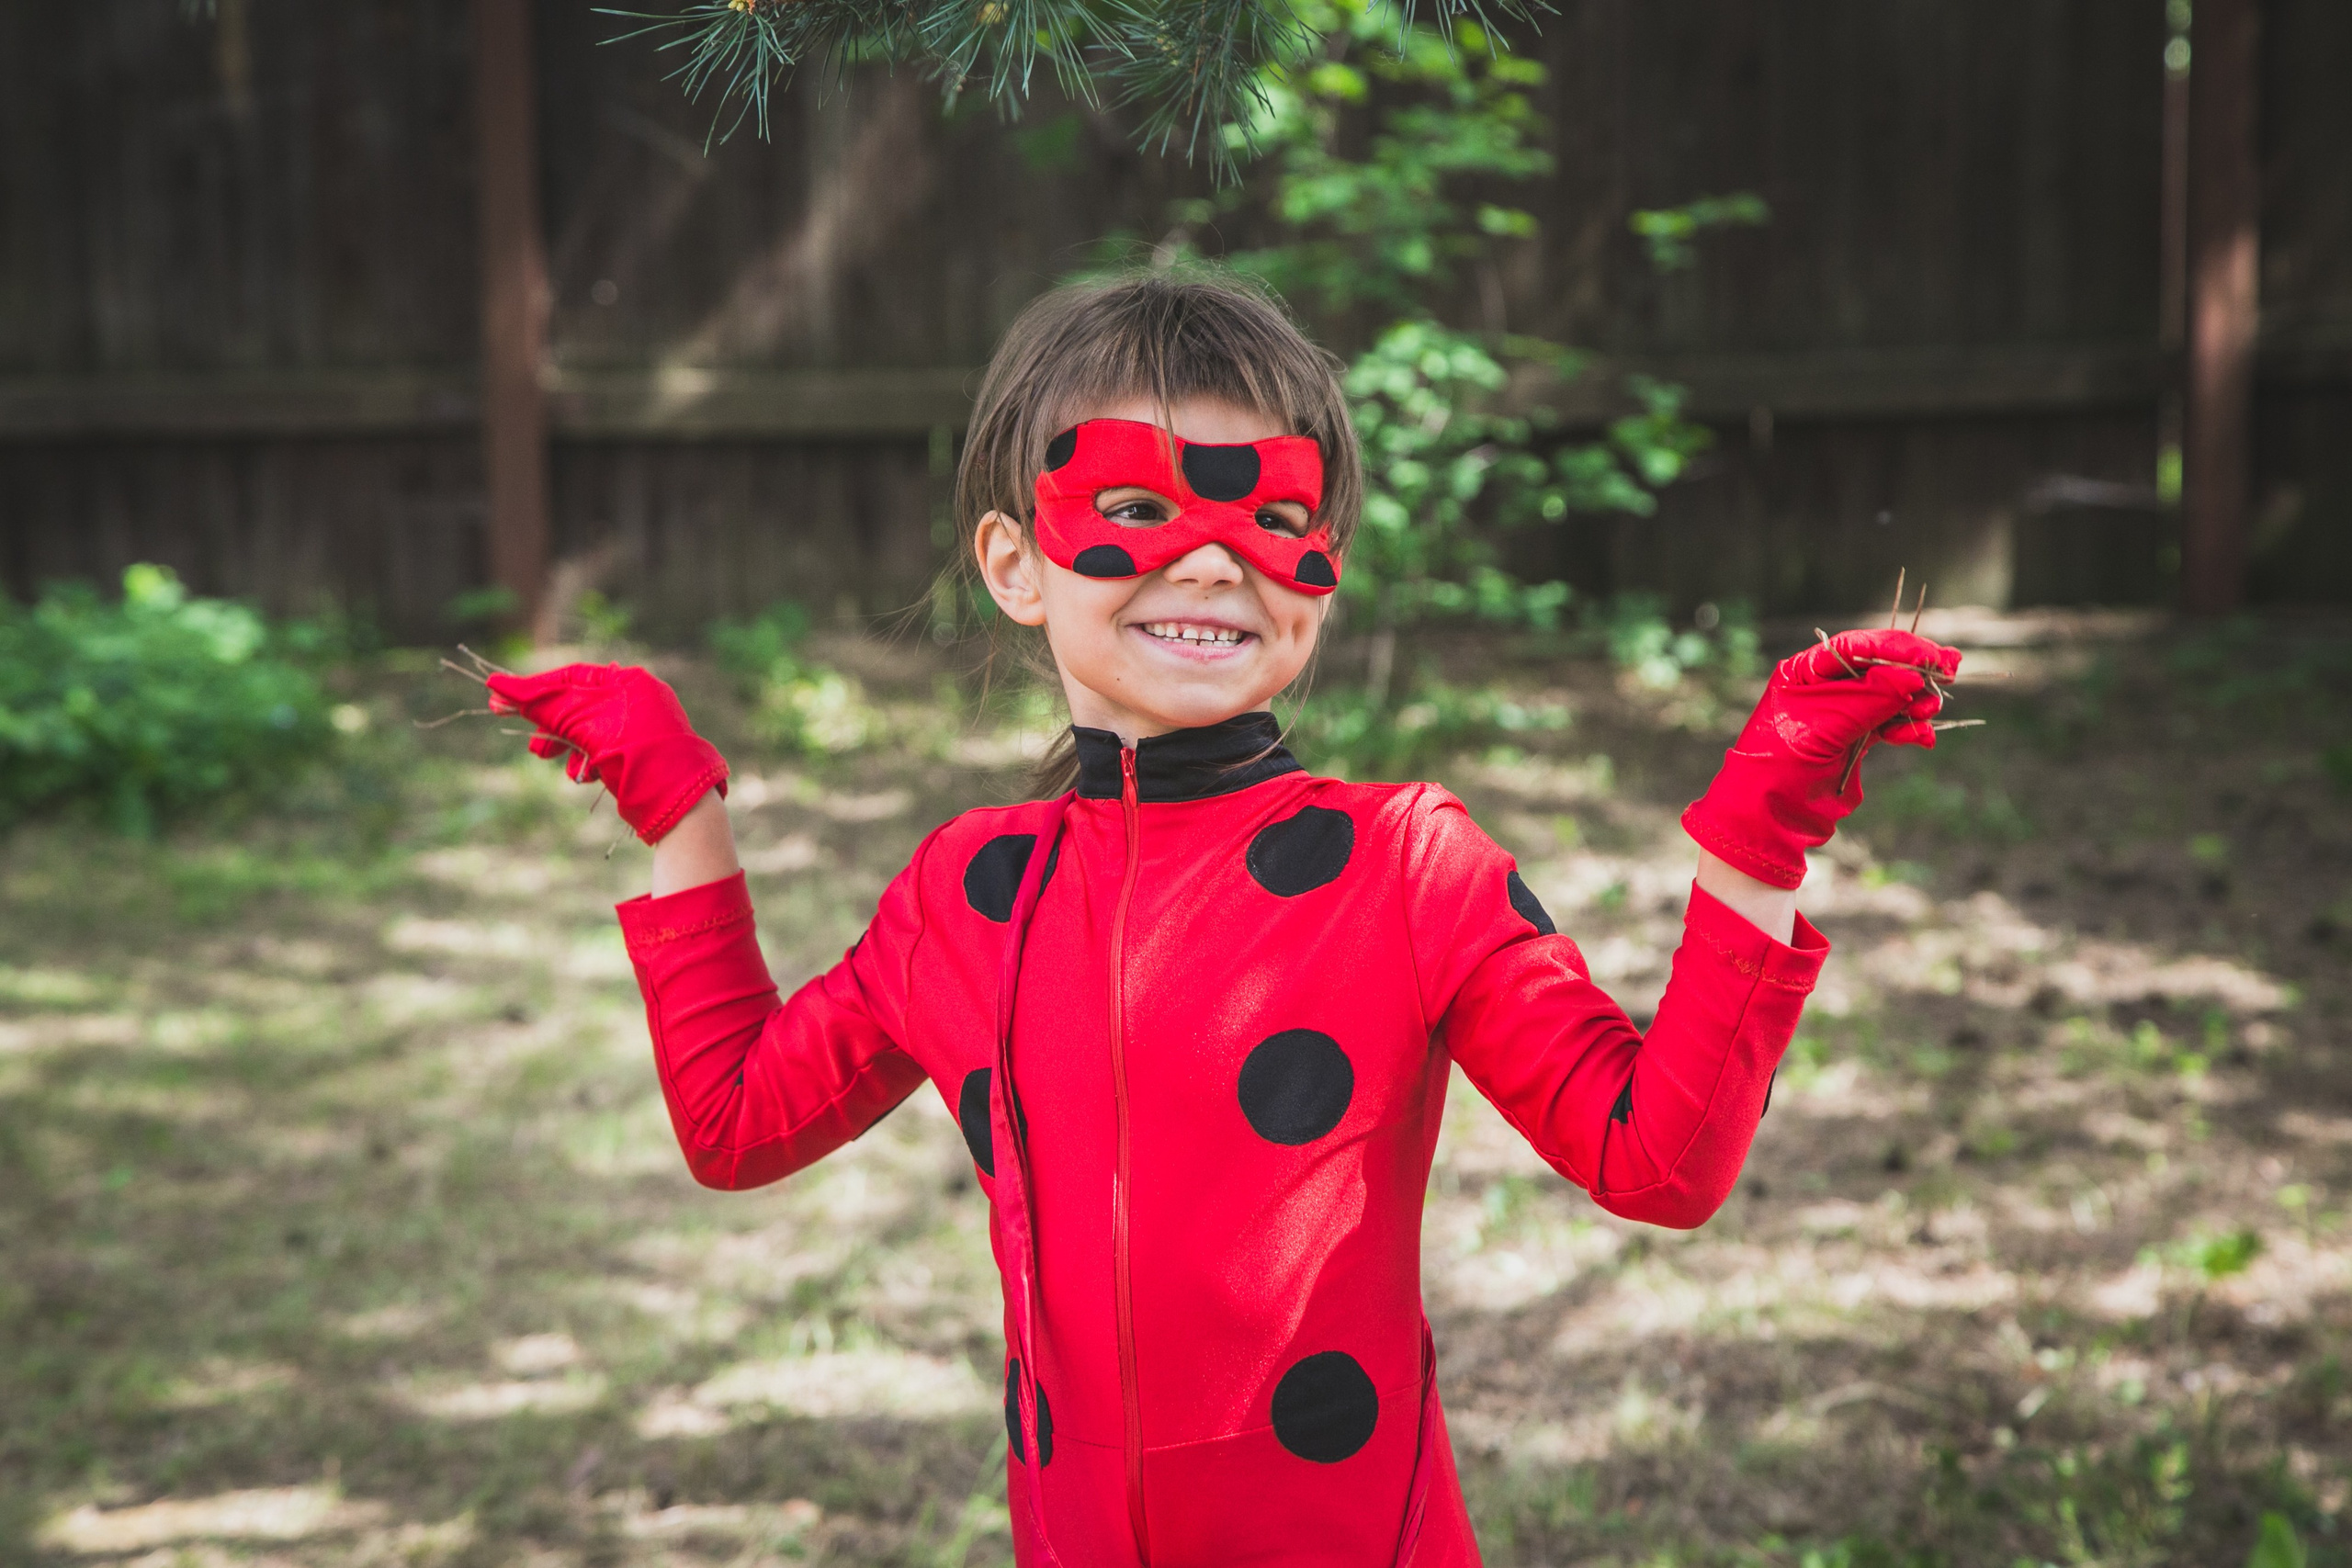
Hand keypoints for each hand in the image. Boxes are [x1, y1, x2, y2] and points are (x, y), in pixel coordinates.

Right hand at [485, 663, 728, 843]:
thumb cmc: (629, 748)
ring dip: (563, 745)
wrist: (673, 798)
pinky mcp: (638, 757)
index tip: (498, 699)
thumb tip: (498, 687)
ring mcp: (640, 730)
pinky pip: (602, 753)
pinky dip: (586, 762)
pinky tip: (583, 775)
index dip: (533, 689)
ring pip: (586, 733)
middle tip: (517, 732)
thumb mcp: (579, 721)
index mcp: (629, 681)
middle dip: (547, 723)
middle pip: (576, 705)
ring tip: (545, 757)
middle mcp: (638, 700)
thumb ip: (542, 705)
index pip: (571, 677)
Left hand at [1681, 629, 1960, 888]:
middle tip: (1948, 676)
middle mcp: (1822, 686)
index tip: (1933, 657)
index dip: (1898, 648)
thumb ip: (1868, 698)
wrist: (1768, 815)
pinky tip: (1922, 738)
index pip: (1857, 646)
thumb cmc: (1783, 762)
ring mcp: (1840, 713)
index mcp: (1804, 671)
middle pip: (1879, 668)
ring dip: (1915, 703)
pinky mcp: (1854, 739)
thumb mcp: (1825, 724)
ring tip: (1929, 713)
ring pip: (1890, 697)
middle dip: (1914, 673)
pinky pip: (1889, 725)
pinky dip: (1908, 729)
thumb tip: (1911, 676)